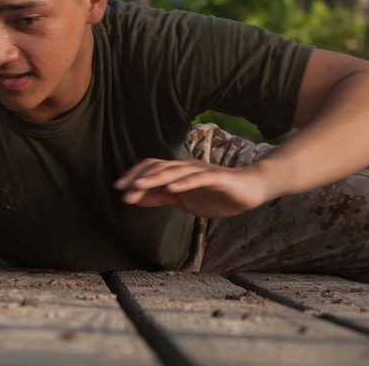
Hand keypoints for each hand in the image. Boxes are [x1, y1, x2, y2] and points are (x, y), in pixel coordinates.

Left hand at [113, 158, 271, 217]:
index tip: (119, 188)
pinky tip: (173, 188)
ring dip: (156, 179)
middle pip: (159, 167)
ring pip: (175, 171)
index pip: (152, 168)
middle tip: (123, 190)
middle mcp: (187, 167)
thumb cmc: (217, 194)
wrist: (250, 191)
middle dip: (140, 178)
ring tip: (140, 186)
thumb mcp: (184, 200)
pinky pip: (198, 178)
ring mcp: (202, 171)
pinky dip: (184, 182)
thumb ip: (161, 197)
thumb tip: (136, 197)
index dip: (135, 175)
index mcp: (178, 172)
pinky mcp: (217, 178)